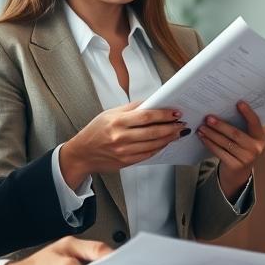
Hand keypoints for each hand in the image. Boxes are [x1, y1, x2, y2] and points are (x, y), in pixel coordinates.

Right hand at [59, 101, 185, 186]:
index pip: (146, 116)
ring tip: (178, 133)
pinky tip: (165, 143)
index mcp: (117, 122)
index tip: (175, 113)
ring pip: (153, 145)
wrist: (82, 153)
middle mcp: (120, 137)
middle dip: (171, 128)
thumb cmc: (95, 131)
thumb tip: (151, 102)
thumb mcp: (109, 114)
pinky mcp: (126, 162)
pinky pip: (148, 155)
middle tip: (182, 124)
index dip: (164, 115)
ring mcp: (124, 151)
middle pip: (153, 132)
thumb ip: (131, 108)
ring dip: (168, 139)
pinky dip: (159, 148)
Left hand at [198, 101, 264, 198]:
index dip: (248, 112)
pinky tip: (203, 138)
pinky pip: (219, 152)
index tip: (239, 103)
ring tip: (202, 127)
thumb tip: (223, 109)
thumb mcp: (246, 138)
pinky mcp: (235, 166)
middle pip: (236, 134)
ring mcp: (246, 158)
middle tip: (208, 118)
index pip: (255, 123)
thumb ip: (240, 126)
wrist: (239, 172)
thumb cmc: (240, 148)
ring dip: (212, 134)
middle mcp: (256, 148)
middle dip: (220, 125)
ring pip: (225, 143)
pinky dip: (210, 144)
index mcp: (260, 137)